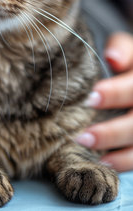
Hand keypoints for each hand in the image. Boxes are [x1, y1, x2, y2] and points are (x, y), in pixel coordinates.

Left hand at [76, 32, 132, 171]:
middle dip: (112, 132)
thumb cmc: (127, 59)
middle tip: (82, 136)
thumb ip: (121, 48)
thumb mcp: (128, 47)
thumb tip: (112, 57)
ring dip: (119, 154)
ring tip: (91, 154)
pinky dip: (125, 162)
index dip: (115, 93)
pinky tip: (104, 163)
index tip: (90, 98)